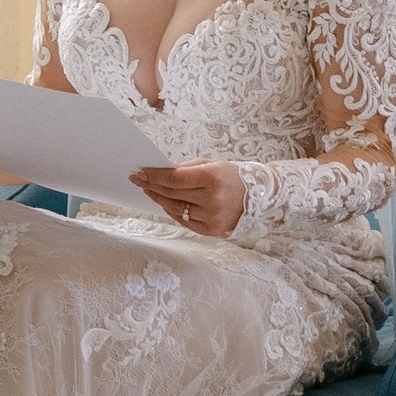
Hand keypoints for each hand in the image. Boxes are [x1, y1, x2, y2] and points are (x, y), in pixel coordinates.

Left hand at [131, 159, 246, 236]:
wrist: (257, 195)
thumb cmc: (231, 176)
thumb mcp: (210, 164)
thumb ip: (184, 168)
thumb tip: (159, 170)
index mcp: (213, 179)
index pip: (175, 179)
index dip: (154, 176)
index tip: (140, 172)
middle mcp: (213, 200)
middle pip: (172, 194)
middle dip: (152, 186)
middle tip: (138, 179)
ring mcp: (212, 217)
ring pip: (175, 208)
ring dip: (159, 198)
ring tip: (149, 189)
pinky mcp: (211, 230)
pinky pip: (183, 220)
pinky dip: (172, 210)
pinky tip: (164, 202)